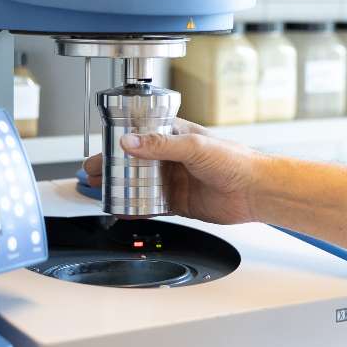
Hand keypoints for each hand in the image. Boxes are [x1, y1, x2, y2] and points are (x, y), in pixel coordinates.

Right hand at [82, 117, 262, 224]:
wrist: (255, 191)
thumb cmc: (234, 160)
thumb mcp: (193, 146)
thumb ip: (160, 145)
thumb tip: (129, 142)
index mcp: (175, 134)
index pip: (139, 135)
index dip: (117, 142)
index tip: (99, 150)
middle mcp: (172, 157)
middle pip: (133, 162)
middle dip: (110, 167)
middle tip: (90, 174)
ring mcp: (174, 180)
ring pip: (139, 184)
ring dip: (119, 188)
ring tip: (99, 192)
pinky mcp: (179, 202)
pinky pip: (151, 206)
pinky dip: (135, 209)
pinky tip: (121, 211)